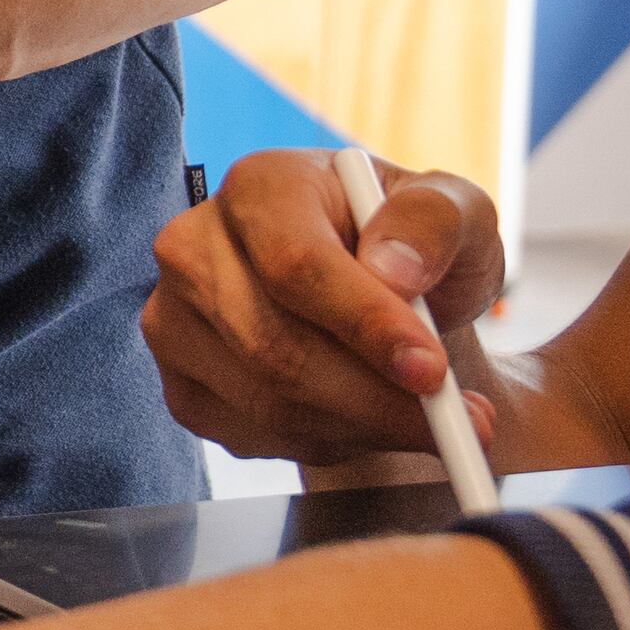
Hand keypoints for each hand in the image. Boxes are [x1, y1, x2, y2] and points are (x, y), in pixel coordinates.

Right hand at [143, 149, 509, 468]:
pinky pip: (253, 435)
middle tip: (456, 422)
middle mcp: (193, 246)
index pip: (296, 264)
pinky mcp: (179, 383)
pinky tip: (366, 418)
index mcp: (261, 186)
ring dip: (362, 426)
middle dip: (375, 398)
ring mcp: (173, 318)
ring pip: (265, 401)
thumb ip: (436, 223)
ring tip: (427, 420)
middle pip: (274, 346)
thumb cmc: (414, 248)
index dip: (365, 324)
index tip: (433, 373)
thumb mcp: (456, 215)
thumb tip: (394, 272)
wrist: (379, 299)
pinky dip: (328, 443)